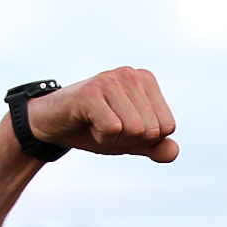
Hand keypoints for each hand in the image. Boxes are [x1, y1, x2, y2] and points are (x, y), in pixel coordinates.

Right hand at [27, 67, 179, 162]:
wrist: (53, 124)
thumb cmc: (95, 128)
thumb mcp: (131, 141)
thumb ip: (156, 146)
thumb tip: (173, 152)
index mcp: (146, 81)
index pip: (167, 128)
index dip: (144, 138)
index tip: (121, 126)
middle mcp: (131, 74)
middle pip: (151, 131)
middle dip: (128, 139)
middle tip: (106, 125)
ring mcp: (111, 80)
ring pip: (134, 130)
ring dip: (113, 138)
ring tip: (96, 122)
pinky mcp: (91, 92)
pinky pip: (113, 129)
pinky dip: (100, 137)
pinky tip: (87, 123)